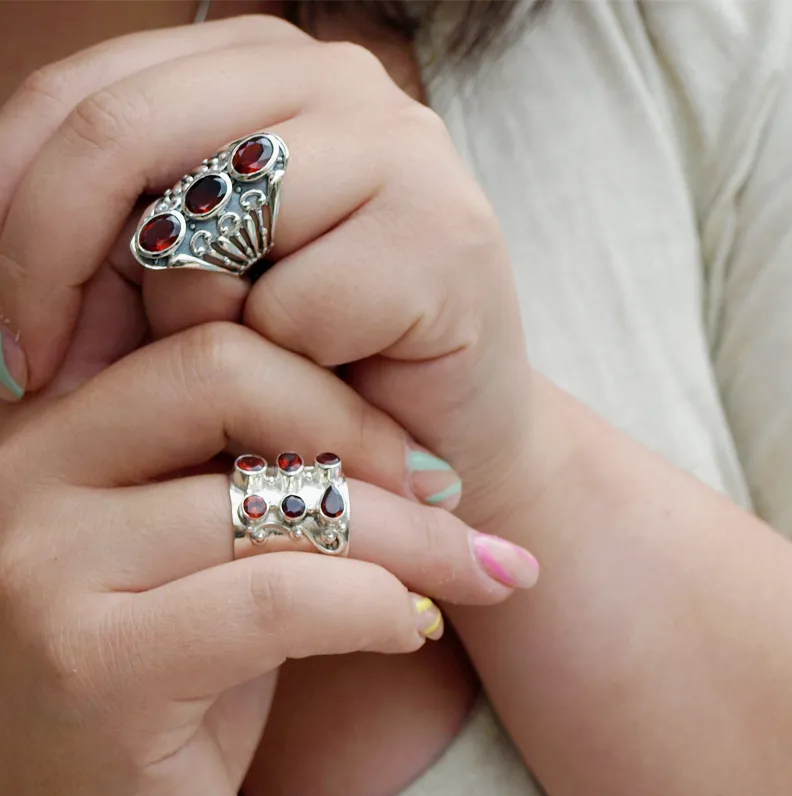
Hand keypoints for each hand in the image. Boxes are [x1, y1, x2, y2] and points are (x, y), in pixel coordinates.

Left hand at [0, 15, 529, 528]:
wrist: (451, 433)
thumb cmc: (319, 366)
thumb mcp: (192, 291)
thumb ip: (110, 251)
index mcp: (263, 70)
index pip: (84, 96)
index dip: (9, 208)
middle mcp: (333, 80)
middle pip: (122, 134)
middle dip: (51, 267)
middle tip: (35, 372)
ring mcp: (399, 148)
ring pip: (207, 226)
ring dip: (198, 331)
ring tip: (241, 380)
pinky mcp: (445, 235)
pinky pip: (295, 309)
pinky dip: (289, 373)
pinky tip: (332, 394)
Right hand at [0, 323, 535, 795]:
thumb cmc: (171, 670)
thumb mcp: (201, 546)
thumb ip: (248, 466)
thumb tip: (398, 436)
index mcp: (53, 427)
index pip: (203, 341)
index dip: (322, 382)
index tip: (403, 449)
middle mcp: (24, 473)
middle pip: (226, 375)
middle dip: (363, 430)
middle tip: (444, 489)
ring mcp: (41, 566)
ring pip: (275, 497)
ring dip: (408, 537)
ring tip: (469, 570)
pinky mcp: (89, 666)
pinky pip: (278, 599)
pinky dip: (373, 606)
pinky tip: (409, 627)